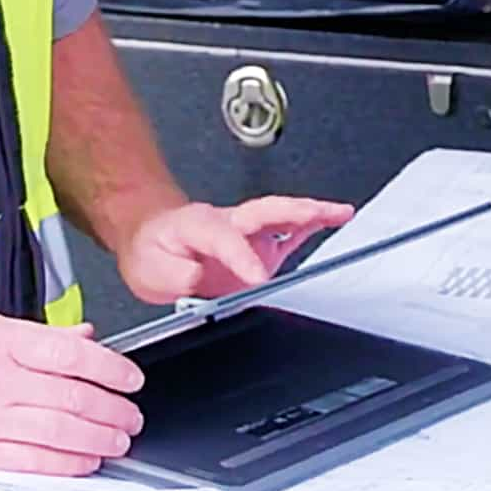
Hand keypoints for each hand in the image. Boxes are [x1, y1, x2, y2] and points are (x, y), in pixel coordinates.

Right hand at [0, 313, 144, 475]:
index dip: (110, 367)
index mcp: (2, 340)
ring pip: (57, 431)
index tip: (131, 377)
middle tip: (132, 413)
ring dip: (98, 438)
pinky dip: (65, 463)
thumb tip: (85, 338)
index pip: (70, 354)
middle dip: (112, 409)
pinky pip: (30, 461)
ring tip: (119, 438)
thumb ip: (39, 334)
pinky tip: (86, 461)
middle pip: (71, 396)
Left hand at [116, 196, 354, 304]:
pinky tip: (329, 225)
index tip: (258, 277)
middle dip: (296, 211)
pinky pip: (285, 231)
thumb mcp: (151, 267)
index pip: (227, 240)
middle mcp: (227, 222)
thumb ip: (176, 274)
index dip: (243, 258)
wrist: (149, 238)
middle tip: (325, 213)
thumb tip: (198, 279)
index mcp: (200, 225)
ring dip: (312, 212)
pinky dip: (310, 226)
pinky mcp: (254, 244)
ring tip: (341, 212)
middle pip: (265, 211)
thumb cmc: (151, 249)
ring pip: (280, 215)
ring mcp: (243, 231)